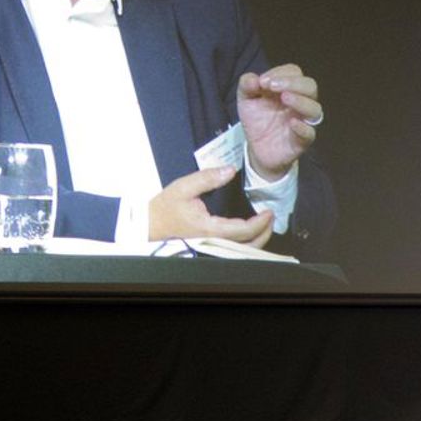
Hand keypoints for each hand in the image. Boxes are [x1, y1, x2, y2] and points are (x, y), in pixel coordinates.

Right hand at [147, 166, 272, 243]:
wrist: (148, 224)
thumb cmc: (164, 208)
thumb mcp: (183, 187)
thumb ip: (207, 178)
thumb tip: (229, 170)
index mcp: (210, 228)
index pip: (243, 230)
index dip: (260, 223)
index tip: (269, 212)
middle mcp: (214, 241)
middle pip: (249, 245)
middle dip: (265, 233)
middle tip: (271, 218)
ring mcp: (213, 246)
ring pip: (243, 250)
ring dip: (259, 239)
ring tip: (265, 224)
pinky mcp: (210, 246)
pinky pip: (235, 248)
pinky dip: (248, 241)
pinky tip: (251, 230)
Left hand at [238, 63, 322, 180]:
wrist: (256, 148)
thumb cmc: (257, 120)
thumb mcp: (246, 99)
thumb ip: (247, 86)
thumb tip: (254, 79)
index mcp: (288, 89)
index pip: (294, 73)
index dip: (280, 73)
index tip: (263, 81)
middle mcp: (300, 102)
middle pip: (310, 86)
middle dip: (293, 83)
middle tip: (272, 86)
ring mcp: (304, 121)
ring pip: (315, 109)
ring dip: (301, 101)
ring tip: (284, 98)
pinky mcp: (302, 141)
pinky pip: (310, 133)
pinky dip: (303, 127)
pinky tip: (291, 123)